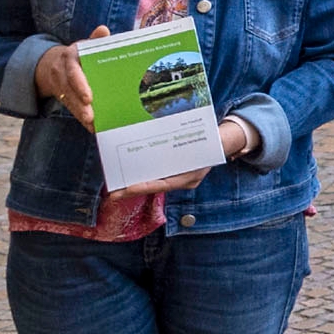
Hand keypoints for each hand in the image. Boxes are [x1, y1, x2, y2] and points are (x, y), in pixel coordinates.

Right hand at [36, 28, 104, 120]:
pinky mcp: (62, 96)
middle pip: (69, 91)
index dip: (80, 85)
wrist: (52, 63)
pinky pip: (70, 107)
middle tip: (91, 117)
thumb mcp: (84, 45)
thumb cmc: (78, 54)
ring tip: (92, 124)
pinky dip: (80, 117)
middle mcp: (61, 72)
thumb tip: (103, 30)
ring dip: (80, 114)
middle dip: (80, 105)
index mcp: (69, 57)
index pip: (73, 72)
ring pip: (69, 101)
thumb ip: (95, 39)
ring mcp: (60, 86)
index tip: (89, 98)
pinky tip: (92, 127)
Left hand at [124, 117, 252, 196]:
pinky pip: (155, 175)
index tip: (127, 189)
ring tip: (116, 185)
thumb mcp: (201, 145)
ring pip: (152, 182)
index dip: (144, 187)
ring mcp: (177, 178)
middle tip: (113, 193)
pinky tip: (128, 173)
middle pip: (154, 186)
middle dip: (133, 190)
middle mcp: (181, 180)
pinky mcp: (172, 173)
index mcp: (189, 176)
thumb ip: (184, 148)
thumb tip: (164, 140)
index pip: (163, 184)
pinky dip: (142, 175)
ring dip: (134, 183)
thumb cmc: (210, 144)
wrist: (219, 144)